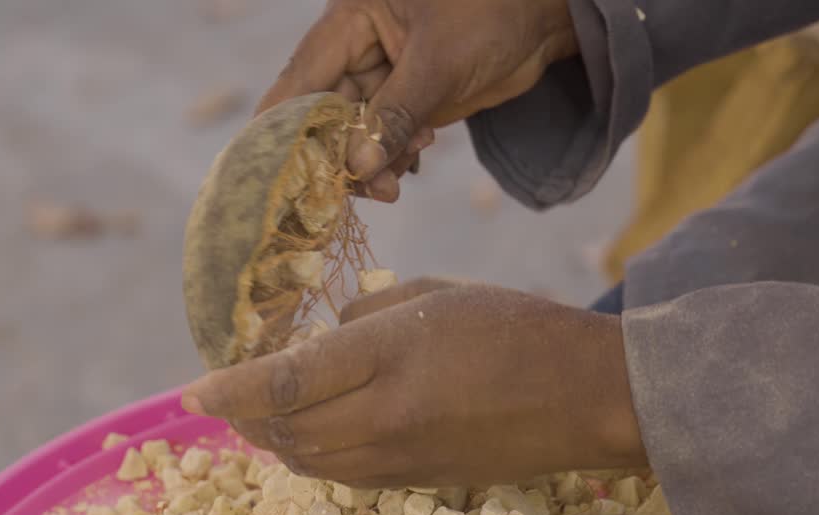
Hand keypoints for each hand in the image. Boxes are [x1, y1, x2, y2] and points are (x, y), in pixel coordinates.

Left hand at [181, 280, 645, 487]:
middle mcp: (386, 418)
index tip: (190, 393)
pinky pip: (343, 475)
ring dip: (274, 440)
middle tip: (223, 395)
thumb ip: (368, 312)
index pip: (287, 382)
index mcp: (392, 358)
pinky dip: (312, 455)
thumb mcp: (438, 294)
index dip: (230, 390)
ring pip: (309, 462)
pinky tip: (312, 432)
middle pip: (286, 432)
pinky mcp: (417, 482)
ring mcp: (401, 459)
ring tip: (258, 414)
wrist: (588, 399)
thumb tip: (325, 336)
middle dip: (244, 418)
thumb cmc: (520, 328)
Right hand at [257, 0, 578, 201]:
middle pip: (323, 113)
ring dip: (366, 164)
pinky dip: (391, 160)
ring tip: (390, 187)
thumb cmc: (490, 12)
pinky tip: (405, 169)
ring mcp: (384, 78)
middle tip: (349, 192)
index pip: (301, 78)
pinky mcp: (410, 100)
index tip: (272, 171)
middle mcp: (357, 50)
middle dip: (334, 156)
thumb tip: (356, 169)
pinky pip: (385, 139)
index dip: (283, 125)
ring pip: (355, 133)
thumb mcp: (438, 64)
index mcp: (350, 21)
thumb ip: (395, 116)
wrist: (545, 17)